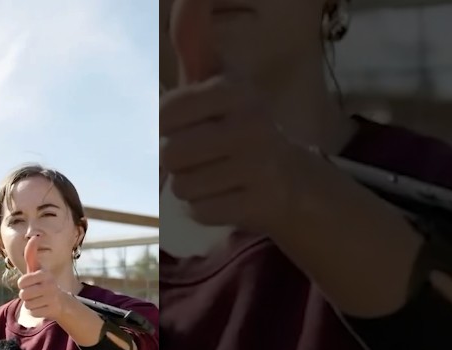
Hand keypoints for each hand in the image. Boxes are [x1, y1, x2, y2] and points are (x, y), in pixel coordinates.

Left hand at [17, 238, 79, 321]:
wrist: (60, 301)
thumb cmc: (43, 281)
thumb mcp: (36, 268)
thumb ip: (31, 254)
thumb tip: (34, 237)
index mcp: (45, 274)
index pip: (21, 282)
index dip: (23, 284)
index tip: (31, 283)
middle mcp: (50, 285)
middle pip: (23, 294)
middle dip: (26, 295)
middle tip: (35, 293)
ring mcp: (52, 298)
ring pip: (27, 304)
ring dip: (30, 303)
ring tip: (39, 299)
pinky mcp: (52, 310)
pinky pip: (33, 312)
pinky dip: (35, 311)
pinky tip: (43, 307)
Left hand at [161, 0, 316, 235]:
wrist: (287, 176)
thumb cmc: (233, 119)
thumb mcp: (212, 76)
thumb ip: (192, 36)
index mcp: (233, 89)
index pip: (164, 116)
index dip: (169, 126)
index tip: (193, 123)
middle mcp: (250, 122)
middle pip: (170, 155)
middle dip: (179, 160)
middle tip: (208, 152)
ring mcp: (257, 164)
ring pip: (182, 186)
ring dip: (192, 185)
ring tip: (220, 172)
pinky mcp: (258, 202)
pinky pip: (199, 210)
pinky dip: (206, 208)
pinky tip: (230, 194)